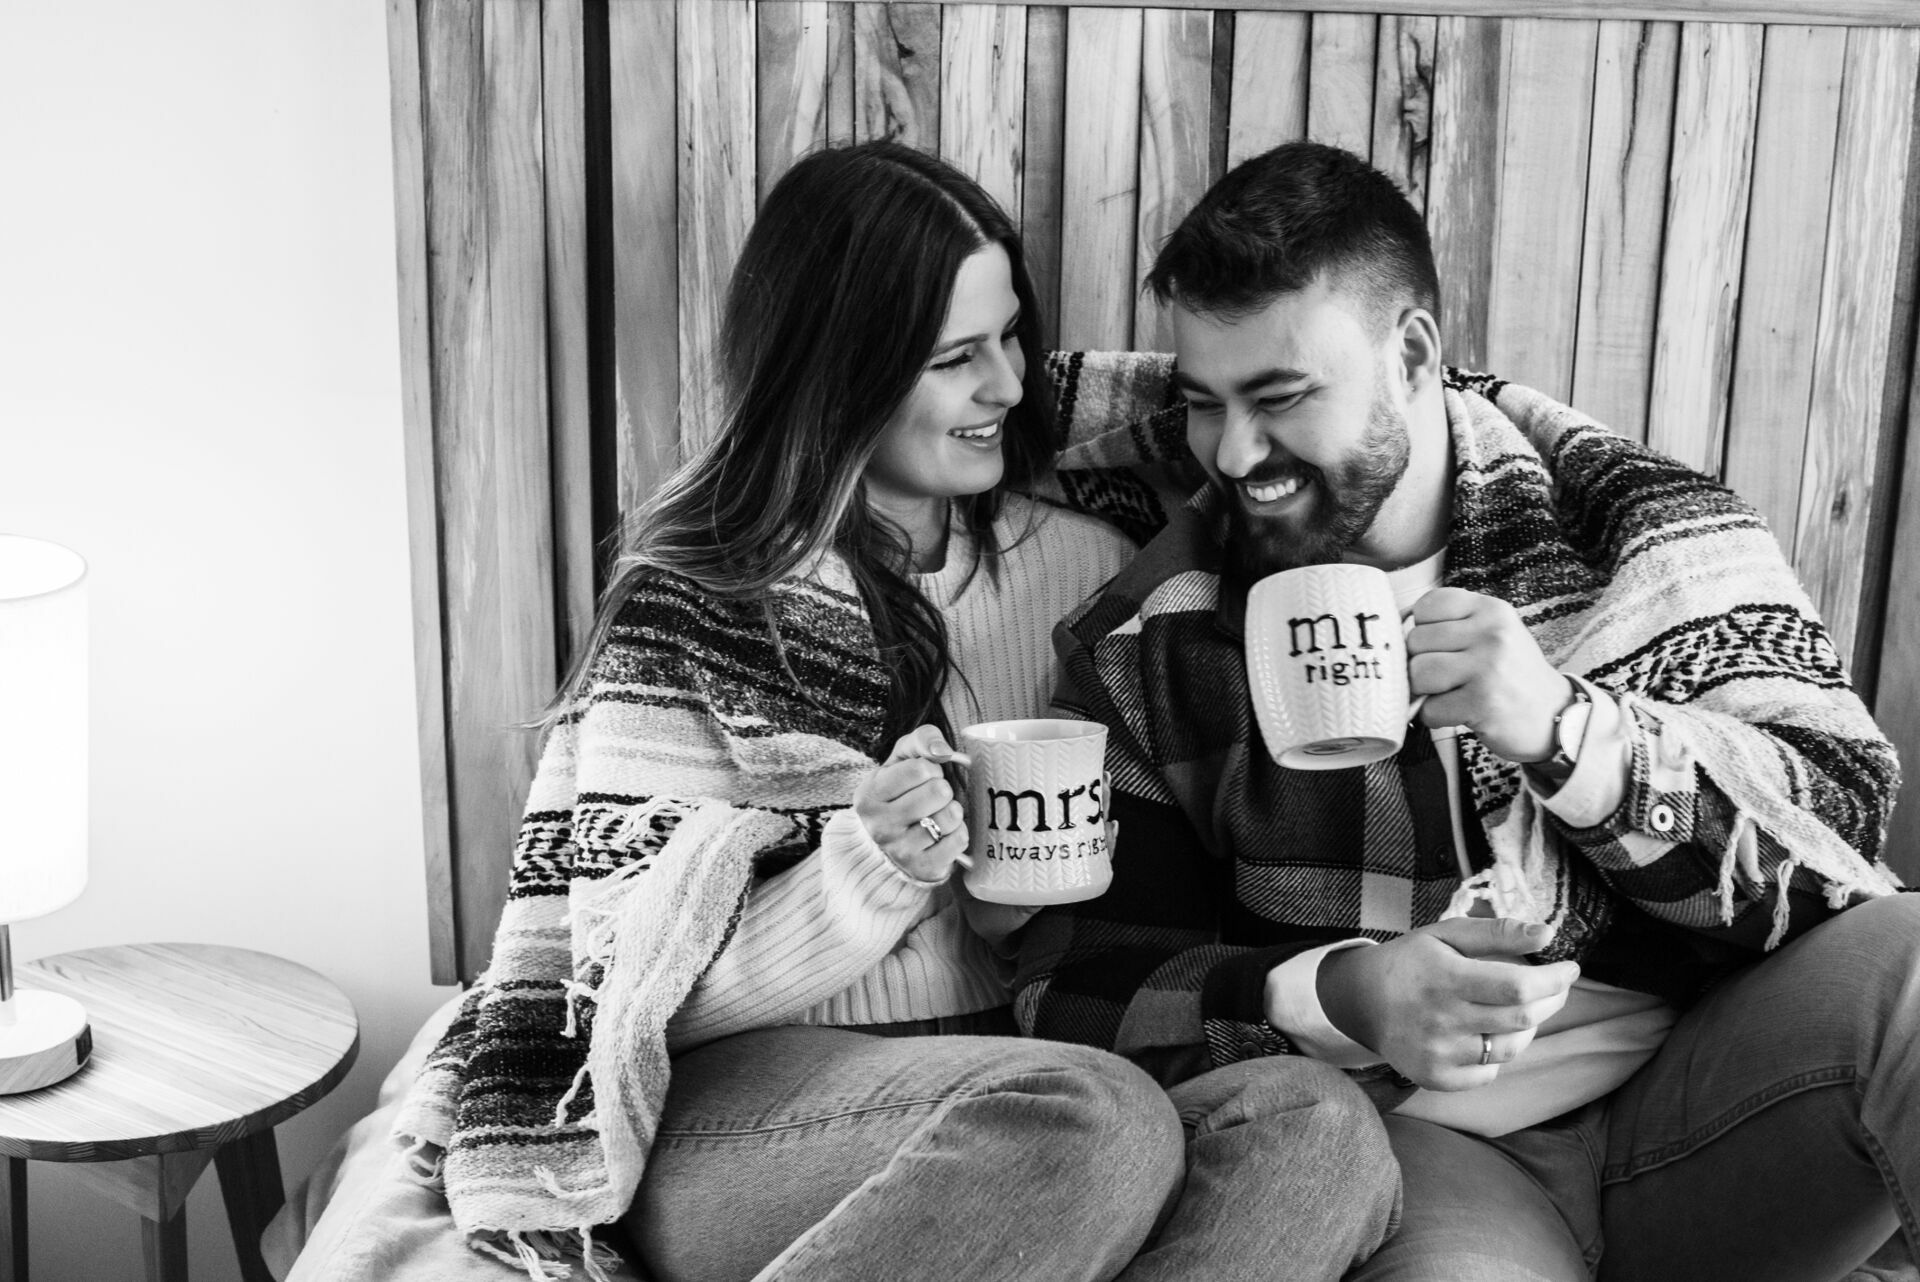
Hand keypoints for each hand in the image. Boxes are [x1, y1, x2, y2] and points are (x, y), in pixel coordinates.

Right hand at [852, 726, 971, 881]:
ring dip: (952, 811)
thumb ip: (922, 740)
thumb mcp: (902, 759)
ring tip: (938, 813)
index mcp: (870, 793)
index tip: (923, 777)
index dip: (930, 768)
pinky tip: (943, 833)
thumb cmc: (899, 792)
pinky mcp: (923, 869)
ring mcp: (901, 850)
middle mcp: (880, 825)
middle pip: (939, 791)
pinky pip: (959, 841)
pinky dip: (958, 833)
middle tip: (932, 796)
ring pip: (951, 817)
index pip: (920, 769)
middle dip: (942, 789)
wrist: (885, 844)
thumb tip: (943, 751)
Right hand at [1315, 916, 1579, 1090]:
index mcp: (1444, 978)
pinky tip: (1489, 1032)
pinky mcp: (1436, 1077)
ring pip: (1511, 1048)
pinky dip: (1499, 1052)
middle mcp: (1441, 1019)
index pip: (1517, 986)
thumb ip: (1497, 932)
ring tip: (1523, 1008)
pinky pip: (1489, 1070)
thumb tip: (1549, 935)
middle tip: (1556, 986)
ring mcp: (1438, 1053)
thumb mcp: (1446, 934)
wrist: (1360, 1000)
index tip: (1570, 968)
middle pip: (1521, 1018)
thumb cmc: (1410, 961)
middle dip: (1551, 1000)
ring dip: (1529, 1026)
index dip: (1553, 979)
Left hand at [1406, 587, 1571, 762]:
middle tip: (1445, 677)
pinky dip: (1435, 716)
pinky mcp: (1482, 703)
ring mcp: (1488, 668)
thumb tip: (1394, 628)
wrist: (1554, 716)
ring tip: (1448, 694)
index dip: (1422, 629)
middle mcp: (1492, 634)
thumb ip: (1453, 624)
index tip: (1441, 646)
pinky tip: (1458, 712)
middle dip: (1420, 663)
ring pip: (1418, 673)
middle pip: (1416, 641)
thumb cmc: (1512, 675)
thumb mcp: (1493, 634)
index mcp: (1491, 610)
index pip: (1427, 605)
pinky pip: (1429, 709)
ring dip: (1423, 691)